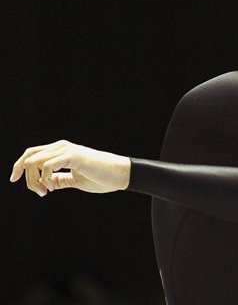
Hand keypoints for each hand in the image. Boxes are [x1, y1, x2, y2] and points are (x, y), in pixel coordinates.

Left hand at [11, 140, 130, 196]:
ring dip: (33, 180)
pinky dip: (44, 178)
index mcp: (61, 150)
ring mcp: (66, 150)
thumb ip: (60, 179)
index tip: (17, 181)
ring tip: (45, 192)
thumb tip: (47, 183)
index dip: (19, 167)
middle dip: (24, 175)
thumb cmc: (101, 177)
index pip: (31, 153)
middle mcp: (61, 146)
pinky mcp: (73, 156)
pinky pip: (47, 165)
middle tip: (39, 192)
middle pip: (28, 157)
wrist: (119, 175)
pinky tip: (51, 187)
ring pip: (34, 162)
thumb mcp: (75, 180)